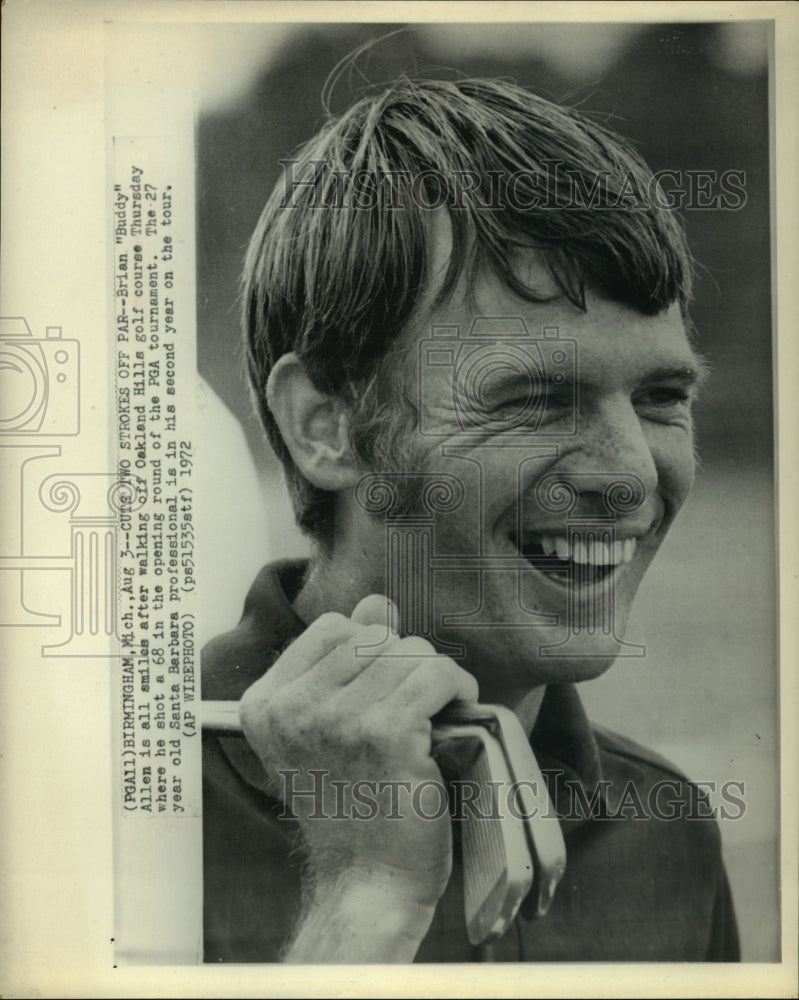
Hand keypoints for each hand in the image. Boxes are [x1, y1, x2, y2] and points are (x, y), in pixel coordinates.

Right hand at [239, 594, 477, 920]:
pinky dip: (457, 686)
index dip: (369, 648)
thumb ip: (347, 661)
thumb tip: (376, 602)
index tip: (383, 685)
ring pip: (408, 651)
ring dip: (434, 675)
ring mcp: (337, 720)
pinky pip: (436, 674)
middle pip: (372, 636)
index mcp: (265, 705)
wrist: (367, 879)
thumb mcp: (330, 728)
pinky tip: (457, 710)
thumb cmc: (352, 804)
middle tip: (416, 703)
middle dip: (404, 662)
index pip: (331, 629)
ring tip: (435, 711)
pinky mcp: (385, 733)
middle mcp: (292, 709)